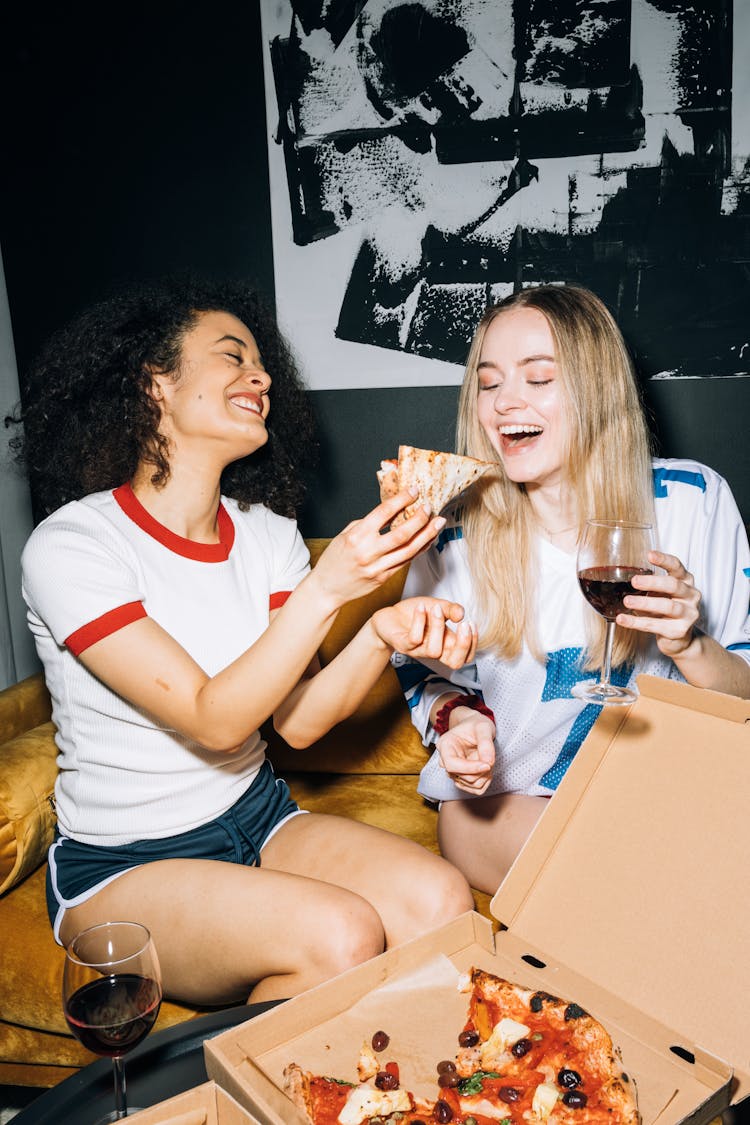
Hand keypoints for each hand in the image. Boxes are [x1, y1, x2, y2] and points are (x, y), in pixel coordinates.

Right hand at [310, 490, 445, 607]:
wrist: (327, 588)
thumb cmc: (335, 559)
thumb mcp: (345, 535)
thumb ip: (367, 524)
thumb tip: (391, 513)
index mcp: (357, 536)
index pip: (384, 513)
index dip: (402, 500)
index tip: (414, 491)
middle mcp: (368, 552)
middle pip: (402, 533)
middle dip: (420, 519)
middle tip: (430, 508)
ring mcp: (377, 567)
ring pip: (409, 550)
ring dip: (427, 535)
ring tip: (438, 523)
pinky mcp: (384, 578)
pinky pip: (406, 562)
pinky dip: (419, 550)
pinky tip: (428, 540)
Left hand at [371, 597, 477, 667]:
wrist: (390, 617)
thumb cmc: (415, 615)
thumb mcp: (438, 606)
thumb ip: (451, 609)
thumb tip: (461, 614)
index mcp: (445, 644)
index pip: (465, 657)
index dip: (472, 645)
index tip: (470, 624)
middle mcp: (434, 650)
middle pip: (454, 663)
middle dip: (463, 645)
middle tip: (464, 625)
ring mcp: (418, 650)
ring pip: (434, 651)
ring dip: (438, 626)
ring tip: (435, 608)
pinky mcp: (402, 645)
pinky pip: (414, 639)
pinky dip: (419, 621)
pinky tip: (420, 608)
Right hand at [437, 709, 495, 794]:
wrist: (475, 728)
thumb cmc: (476, 725)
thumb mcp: (483, 727)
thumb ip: (486, 743)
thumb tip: (488, 762)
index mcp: (445, 745)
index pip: (452, 764)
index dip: (470, 768)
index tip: (488, 765)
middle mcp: (445, 760)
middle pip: (463, 777)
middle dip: (482, 771)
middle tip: (492, 758)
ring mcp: (453, 771)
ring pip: (471, 785)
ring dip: (485, 776)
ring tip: (489, 761)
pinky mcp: (462, 779)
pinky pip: (475, 789)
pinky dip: (485, 782)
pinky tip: (488, 769)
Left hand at [616, 549, 701, 657]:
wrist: (679, 639)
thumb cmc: (666, 611)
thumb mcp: (659, 594)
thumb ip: (647, 586)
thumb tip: (621, 580)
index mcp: (685, 581)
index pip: (677, 566)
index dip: (664, 560)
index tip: (650, 554)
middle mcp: (690, 595)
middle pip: (673, 585)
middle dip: (653, 582)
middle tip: (635, 581)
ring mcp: (688, 614)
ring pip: (668, 606)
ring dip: (645, 603)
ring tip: (627, 601)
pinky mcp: (680, 631)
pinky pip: (656, 625)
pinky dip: (636, 622)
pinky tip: (623, 619)